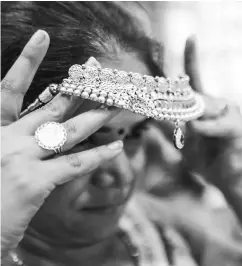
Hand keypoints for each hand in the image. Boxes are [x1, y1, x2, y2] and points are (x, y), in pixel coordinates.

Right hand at [1, 30, 123, 253]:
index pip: (10, 88)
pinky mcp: (33, 181)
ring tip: (115, 104)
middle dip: (77, 86)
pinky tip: (117, 147)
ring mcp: (19, 158)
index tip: (42, 37)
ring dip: (95, 116)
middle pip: (50, 106)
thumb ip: (13, 138)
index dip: (26, 61)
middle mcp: (6, 138)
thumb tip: (39, 129)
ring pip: (67, 131)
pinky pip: (74, 163)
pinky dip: (99, 156)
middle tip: (96, 68)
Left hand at [182, 36, 241, 190]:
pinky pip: (218, 124)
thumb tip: (152, 112)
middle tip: (179, 123)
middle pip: (195, 95)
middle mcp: (219, 105)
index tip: (190, 37)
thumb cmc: (206, 159)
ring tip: (197, 137)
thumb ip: (170, 126)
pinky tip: (198, 132)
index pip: (196, 78)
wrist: (227, 180)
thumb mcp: (182, 141)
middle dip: (181, 107)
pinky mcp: (237, 128)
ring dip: (194, 124)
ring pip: (204, 108)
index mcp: (205, 106)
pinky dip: (206, 129)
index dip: (192, 58)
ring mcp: (230, 114)